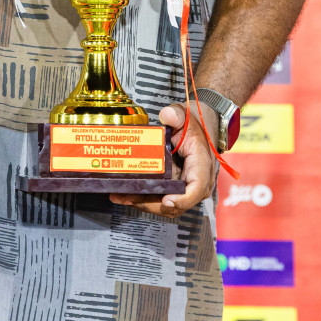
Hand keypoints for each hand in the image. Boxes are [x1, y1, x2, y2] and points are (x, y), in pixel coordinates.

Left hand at [108, 103, 216, 217]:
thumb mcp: (185, 116)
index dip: (183, 198)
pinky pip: (159, 199)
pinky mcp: (172, 189)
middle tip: (130, 197)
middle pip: (177, 203)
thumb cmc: (190, 125)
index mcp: (201, 165)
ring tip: (120, 196)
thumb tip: (166, 116)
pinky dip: (142, 199)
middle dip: (152, 204)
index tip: (167, 200)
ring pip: (166, 206)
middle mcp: (195, 182)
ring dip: (143, 203)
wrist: (194, 130)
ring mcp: (184, 188)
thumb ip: (176, 115)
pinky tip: (123, 194)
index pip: (197, 188)